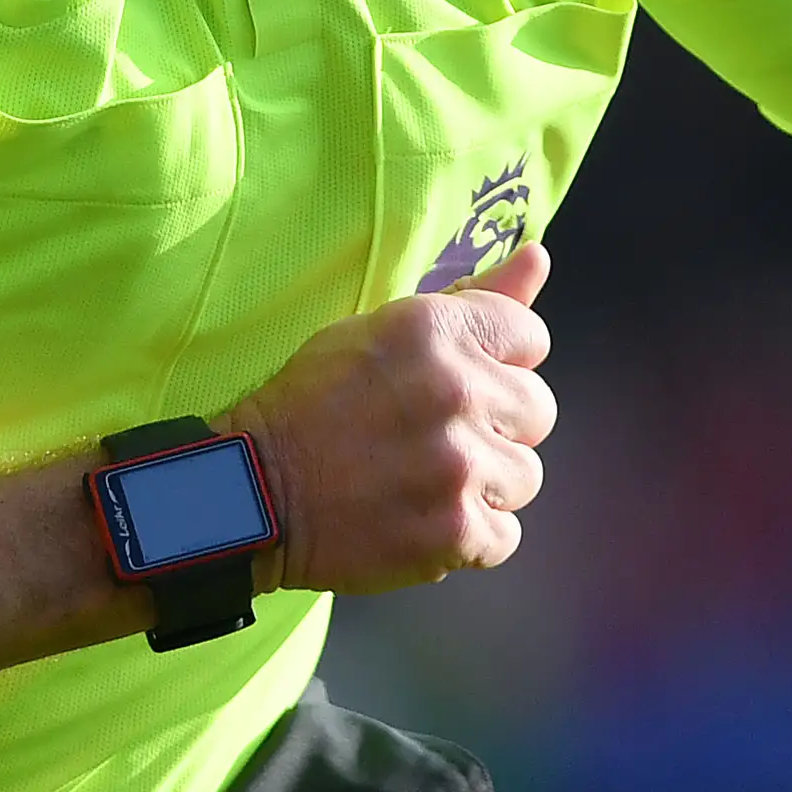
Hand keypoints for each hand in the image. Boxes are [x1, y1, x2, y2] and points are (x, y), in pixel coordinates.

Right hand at [227, 244, 554, 594]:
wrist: (252, 491)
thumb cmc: (313, 402)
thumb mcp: (383, 329)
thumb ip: (474, 298)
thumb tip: (538, 255)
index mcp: (435, 329)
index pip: (530, 338)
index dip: (496, 363)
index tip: (455, 384)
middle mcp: (455, 391)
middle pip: (537, 409)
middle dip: (495, 425)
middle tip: (434, 437)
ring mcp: (459, 466)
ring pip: (524, 475)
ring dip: (484, 484)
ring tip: (425, 481)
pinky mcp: (455, 532)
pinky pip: (505, 536)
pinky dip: (469, 536)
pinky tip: (422, 519)